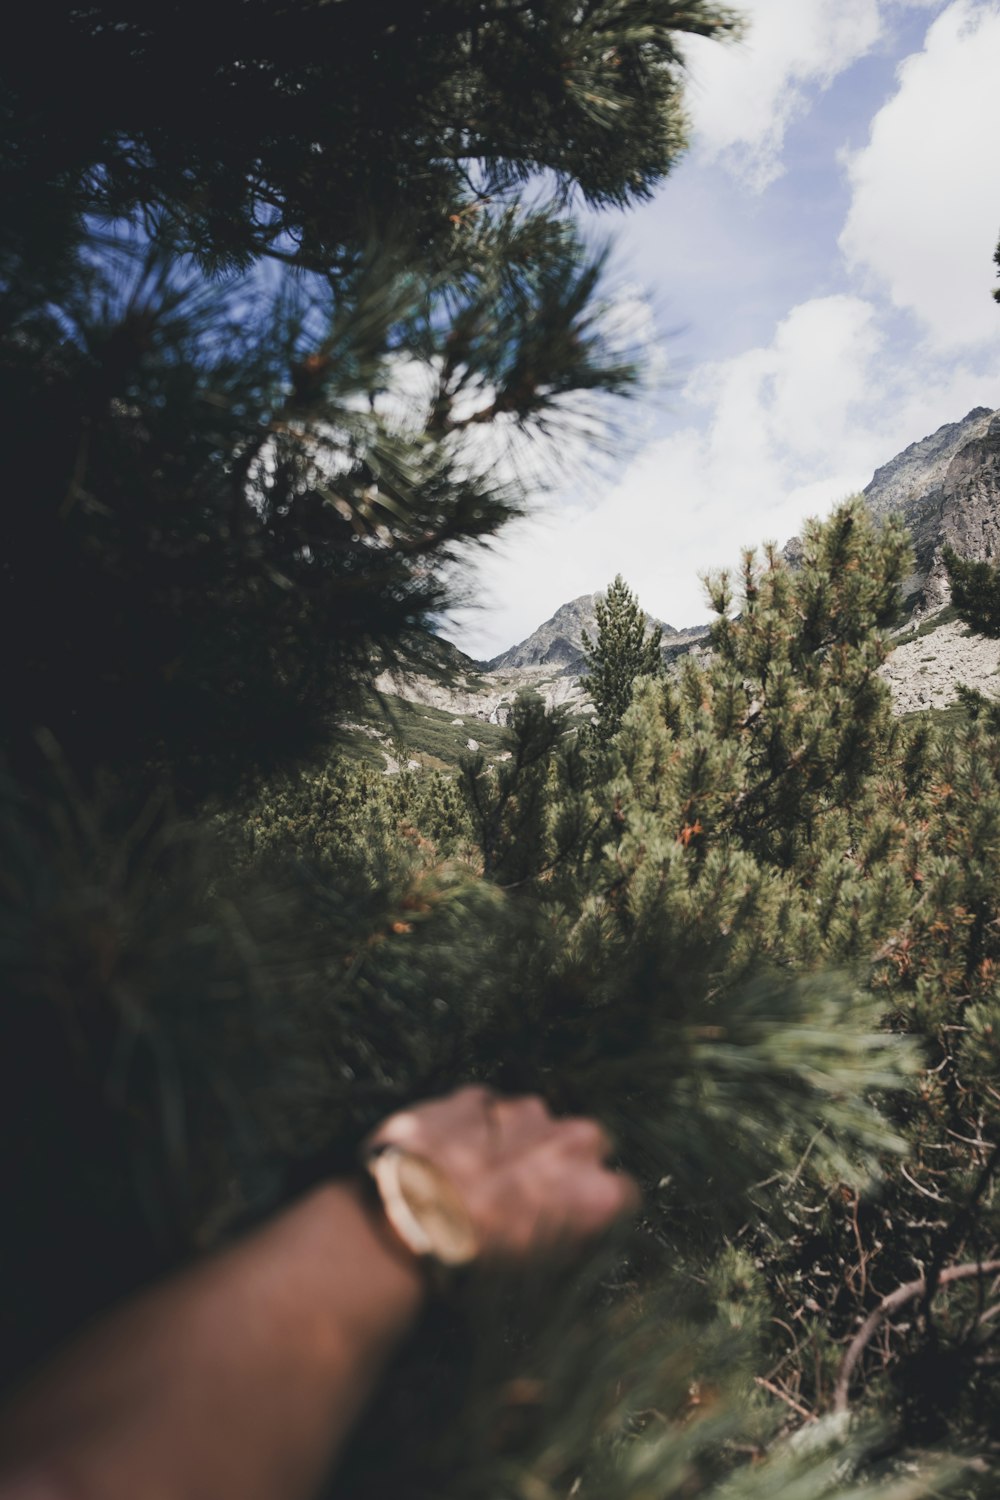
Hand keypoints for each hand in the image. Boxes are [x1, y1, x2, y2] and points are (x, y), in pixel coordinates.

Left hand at [364, 1086, 638, 1263]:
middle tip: (529, 1191)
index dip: (599, 1206)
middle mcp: (571, 1140)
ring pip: (535, 1121)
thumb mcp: (537, 1273)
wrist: (398, 1226)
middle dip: (564, 1161)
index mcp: (596, 1190)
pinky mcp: (475, 1095)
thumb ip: (573, 1238)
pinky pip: (486, 1111)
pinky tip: (450, 1155)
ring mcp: (521, 1110)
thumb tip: (581, 1227)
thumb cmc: (472, 1266)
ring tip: (481, 1174)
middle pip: (586, 1143)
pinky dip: (476, 1127)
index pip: (623, 1192)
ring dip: (519, 1140)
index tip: (578, 1218)